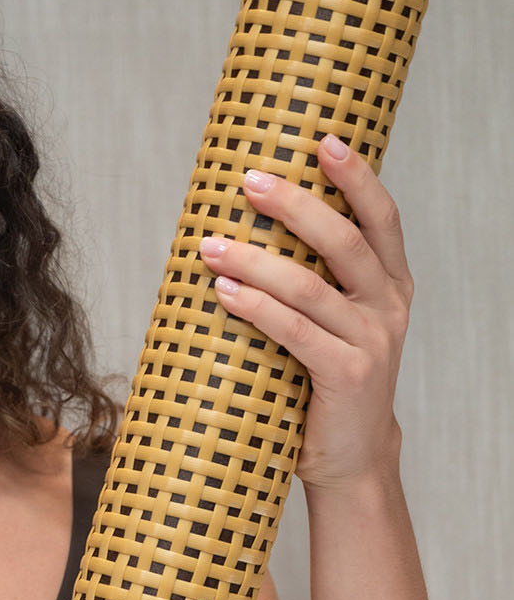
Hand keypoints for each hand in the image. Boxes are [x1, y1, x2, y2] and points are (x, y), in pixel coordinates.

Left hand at [197, 135, 413, 489]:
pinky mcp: (347, 375)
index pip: (381, 218)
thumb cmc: (324, 382)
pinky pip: (295, 331)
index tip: (324, 141)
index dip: (356, 177)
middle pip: (343, 240)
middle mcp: (388, 305)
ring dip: (254, 260)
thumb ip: (309, 280)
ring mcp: (371, 340)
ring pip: (309, 286)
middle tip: (247, 182)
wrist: (350, 457)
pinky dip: (256, 308)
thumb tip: (241, 228)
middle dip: (293, 205)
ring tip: (210, 246)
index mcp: (390, 283)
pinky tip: (223, 292)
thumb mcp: (330, 323)